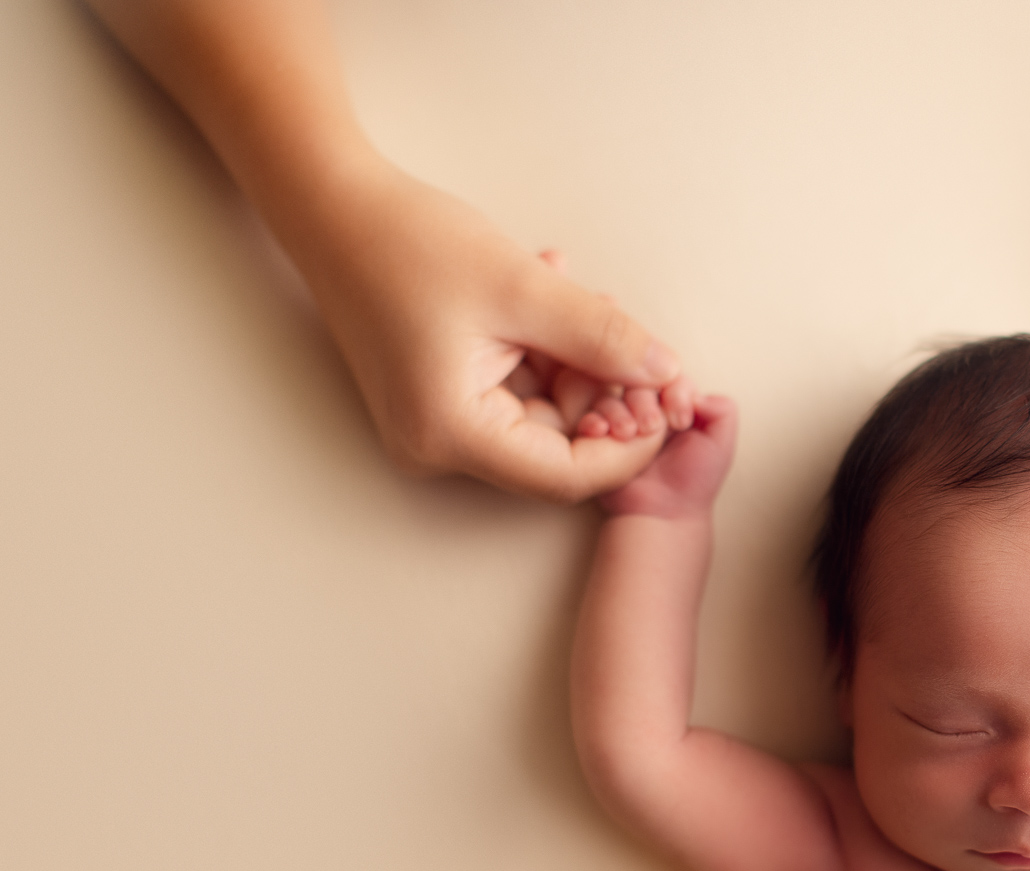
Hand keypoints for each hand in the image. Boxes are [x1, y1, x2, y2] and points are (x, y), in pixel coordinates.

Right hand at [294, 162, 689, 502]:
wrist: (332, 207)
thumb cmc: (409, 242)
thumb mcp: (523, 287)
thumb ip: (601, 338)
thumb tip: (666, 371)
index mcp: (451, 434)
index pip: (566, 475)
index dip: (629, 446)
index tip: (666, 402)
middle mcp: (437, 447)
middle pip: (556, 446)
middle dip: (601, 388)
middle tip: (623, 324)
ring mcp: (434, 426)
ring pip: (541, 413)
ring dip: (574, 358)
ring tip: (572, 287)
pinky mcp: (438, 399)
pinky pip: (515, 390)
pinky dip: (543, 349)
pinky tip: (546, 288)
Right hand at [599, 393, 737, 519]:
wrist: (664, 513)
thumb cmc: (693, 482)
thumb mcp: (721, 446)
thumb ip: (723, 411)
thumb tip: (697, 393)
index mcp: (677, 404)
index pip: (671, 377)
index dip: (675, 391)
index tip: (682, 421)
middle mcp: (648, 408)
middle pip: (638, 381)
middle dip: (644, 400)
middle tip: (652, 427)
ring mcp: (622, 421)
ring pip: (611, 396)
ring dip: (617, 409)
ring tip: (627, 434)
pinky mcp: (600, 436)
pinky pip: (589, 418)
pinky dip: (592, 420)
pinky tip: (601, 431)